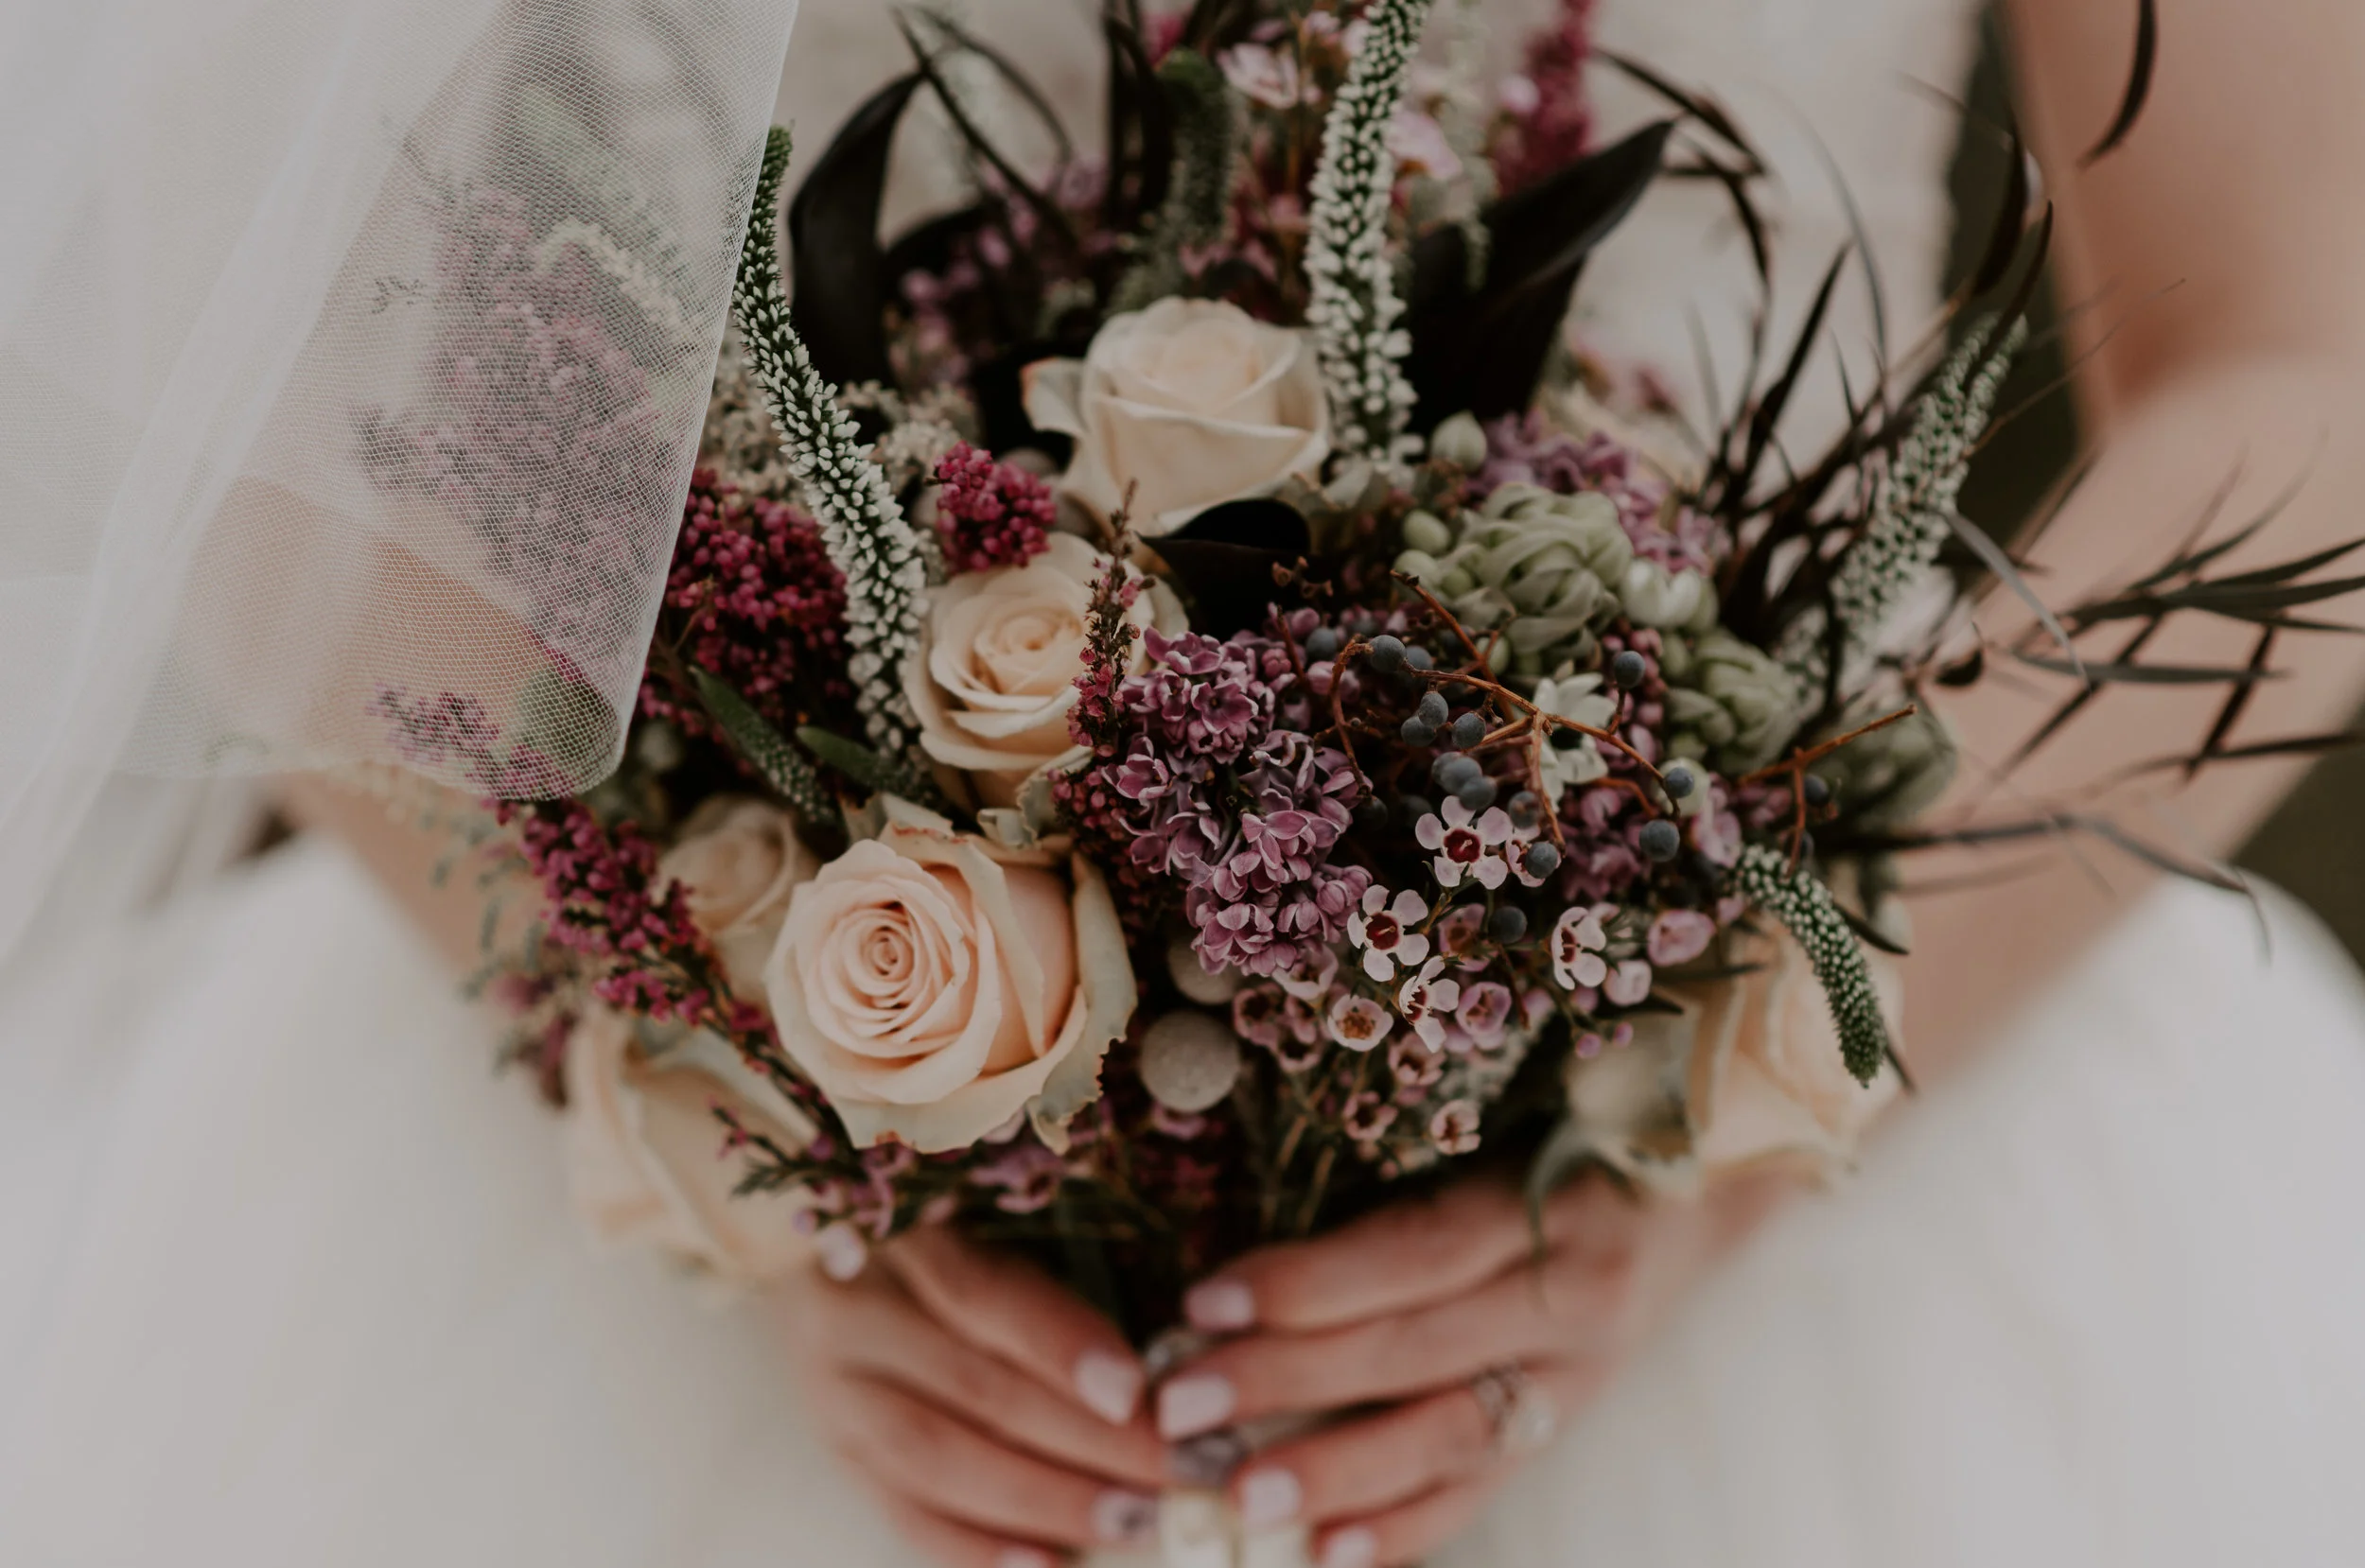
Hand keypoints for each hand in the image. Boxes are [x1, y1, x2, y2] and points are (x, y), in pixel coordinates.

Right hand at [778, 1225, 1169, 1566]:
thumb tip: (1148, 1377)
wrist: (836, 1271)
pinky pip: (901, 1511)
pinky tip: (1044, 1564)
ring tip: (1128, 1519)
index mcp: (900, 1232)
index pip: (982, 1294)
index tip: (1135, 1391)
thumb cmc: (946, 1245)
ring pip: (935, 1457)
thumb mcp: (993, 1230)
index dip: (1059, 1344)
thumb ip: (1053, 1291)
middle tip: (1169, 1470)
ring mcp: (833, 1388)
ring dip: (1042, 1500)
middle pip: (972, 1386)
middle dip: (1085, 1440)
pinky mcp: (837, 1451)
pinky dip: (974, 1548)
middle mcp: (853, 1310)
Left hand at [1154, 1171, 1792, 1567]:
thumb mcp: (1505, 1122)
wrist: (1707, 1181)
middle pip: (1417, 1348)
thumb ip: (1402, 1171)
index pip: (1415, 1250)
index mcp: (1553, 1196)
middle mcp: (1573, 1291)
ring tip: (1245, 1500)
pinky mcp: (1571, 1423)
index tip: (1202, 1300)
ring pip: (1452, 1435)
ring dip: (1340, 1472)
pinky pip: (1485, 1487)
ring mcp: (1579, 1371)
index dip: (1309, 1281)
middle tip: (1183, 1408)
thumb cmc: (1570, 1128)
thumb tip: (1242, 1223)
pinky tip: (1329, 1552)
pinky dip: (1406, 1526)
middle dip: (1289, 1382)